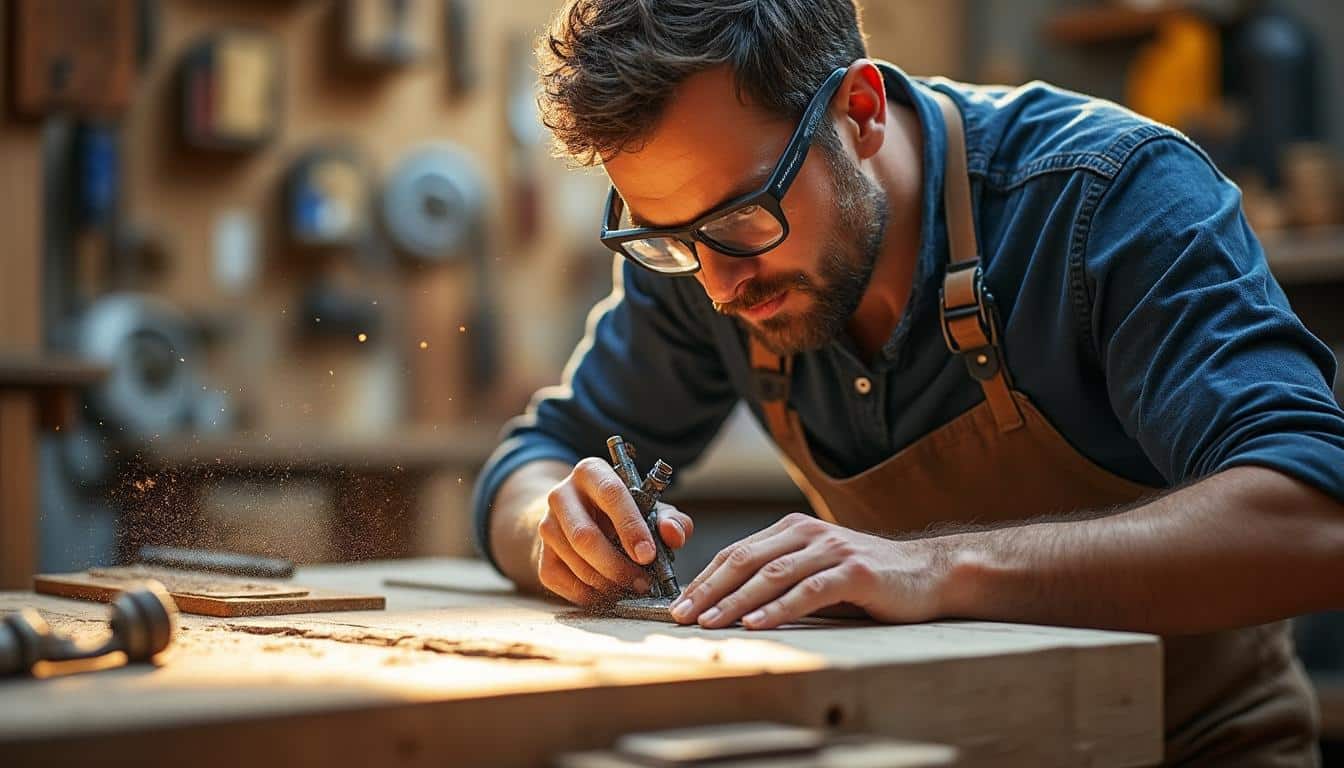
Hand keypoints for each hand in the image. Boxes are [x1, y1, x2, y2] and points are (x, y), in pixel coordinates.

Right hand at [536, 457, 693, 605]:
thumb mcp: (650, 508)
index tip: (648, 555)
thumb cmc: (622, 512)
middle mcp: (562, 494)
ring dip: (607, 582)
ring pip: (575, 560)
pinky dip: (589, 593)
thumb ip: (670, 519)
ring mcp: (546, 525)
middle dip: (618, 565)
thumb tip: (674, 535)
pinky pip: (562, 580)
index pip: (610, 494)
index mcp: (591, 472)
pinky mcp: (541, 554)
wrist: (579, 518)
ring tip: (632, 588)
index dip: (630, 527)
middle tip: (643, 582)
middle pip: (585, 535)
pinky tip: (609, 593)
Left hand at [669, 513, 944, 629]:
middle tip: (681, 615)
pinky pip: (808, 590)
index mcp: (792, 530)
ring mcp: (832, 549)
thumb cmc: (866, 579)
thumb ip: (779, 579)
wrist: (928, 573)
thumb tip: (726, 606)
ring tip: (710, 622)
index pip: (736, 553)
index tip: (678, 604)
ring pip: (771, 574)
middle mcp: (808, 534)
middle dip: (709, 589)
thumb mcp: (815, 571)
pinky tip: (756, 623)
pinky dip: (778, 608)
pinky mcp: (855, 571)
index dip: (704, 579)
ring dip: (735, 600)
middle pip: (745, 560)